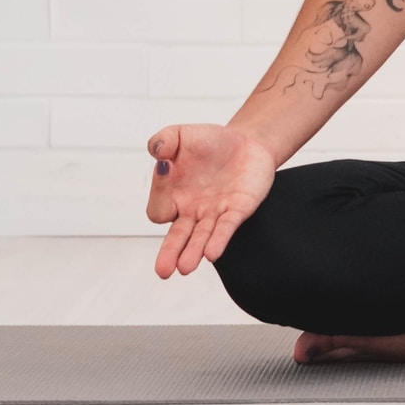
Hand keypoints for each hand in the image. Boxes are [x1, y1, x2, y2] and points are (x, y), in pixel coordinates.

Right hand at [145, 123, 276, 278]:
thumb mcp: (181, 134)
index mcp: (172, 196)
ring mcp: (214, 214)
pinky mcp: (237, 211)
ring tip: (185, 267)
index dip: (159, 191)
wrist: (246, 142)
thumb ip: (163, 140)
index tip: (166, 165)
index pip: (159, 207)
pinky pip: (226, 228)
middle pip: (177, 238)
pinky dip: (219, 240)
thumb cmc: (209, 142)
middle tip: (163, 271)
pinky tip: (213, 252)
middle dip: (169, 253)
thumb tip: (158, 154)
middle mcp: (191, 211)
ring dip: (193, 252)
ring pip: (201, 238)